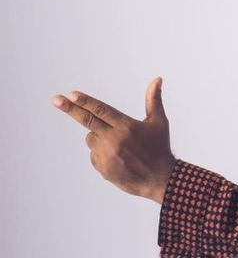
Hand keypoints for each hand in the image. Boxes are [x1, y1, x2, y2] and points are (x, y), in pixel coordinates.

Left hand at [52, 77, 177, 203]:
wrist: (161, 179)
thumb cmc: (160, 147)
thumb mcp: (159, 122)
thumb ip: (153, 99)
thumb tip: (157, 78)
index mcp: (127, 126)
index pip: (101, 109)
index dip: (85, 101)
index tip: (71, 94)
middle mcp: (115, 139)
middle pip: (87, 120)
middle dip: (70, 108)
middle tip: (56, 99)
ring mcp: (107, 155)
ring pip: (91, 139)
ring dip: (98, 137)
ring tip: (120, 146)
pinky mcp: (103, 168)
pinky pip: (93, 155)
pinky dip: (101, 154)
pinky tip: (118, 159)